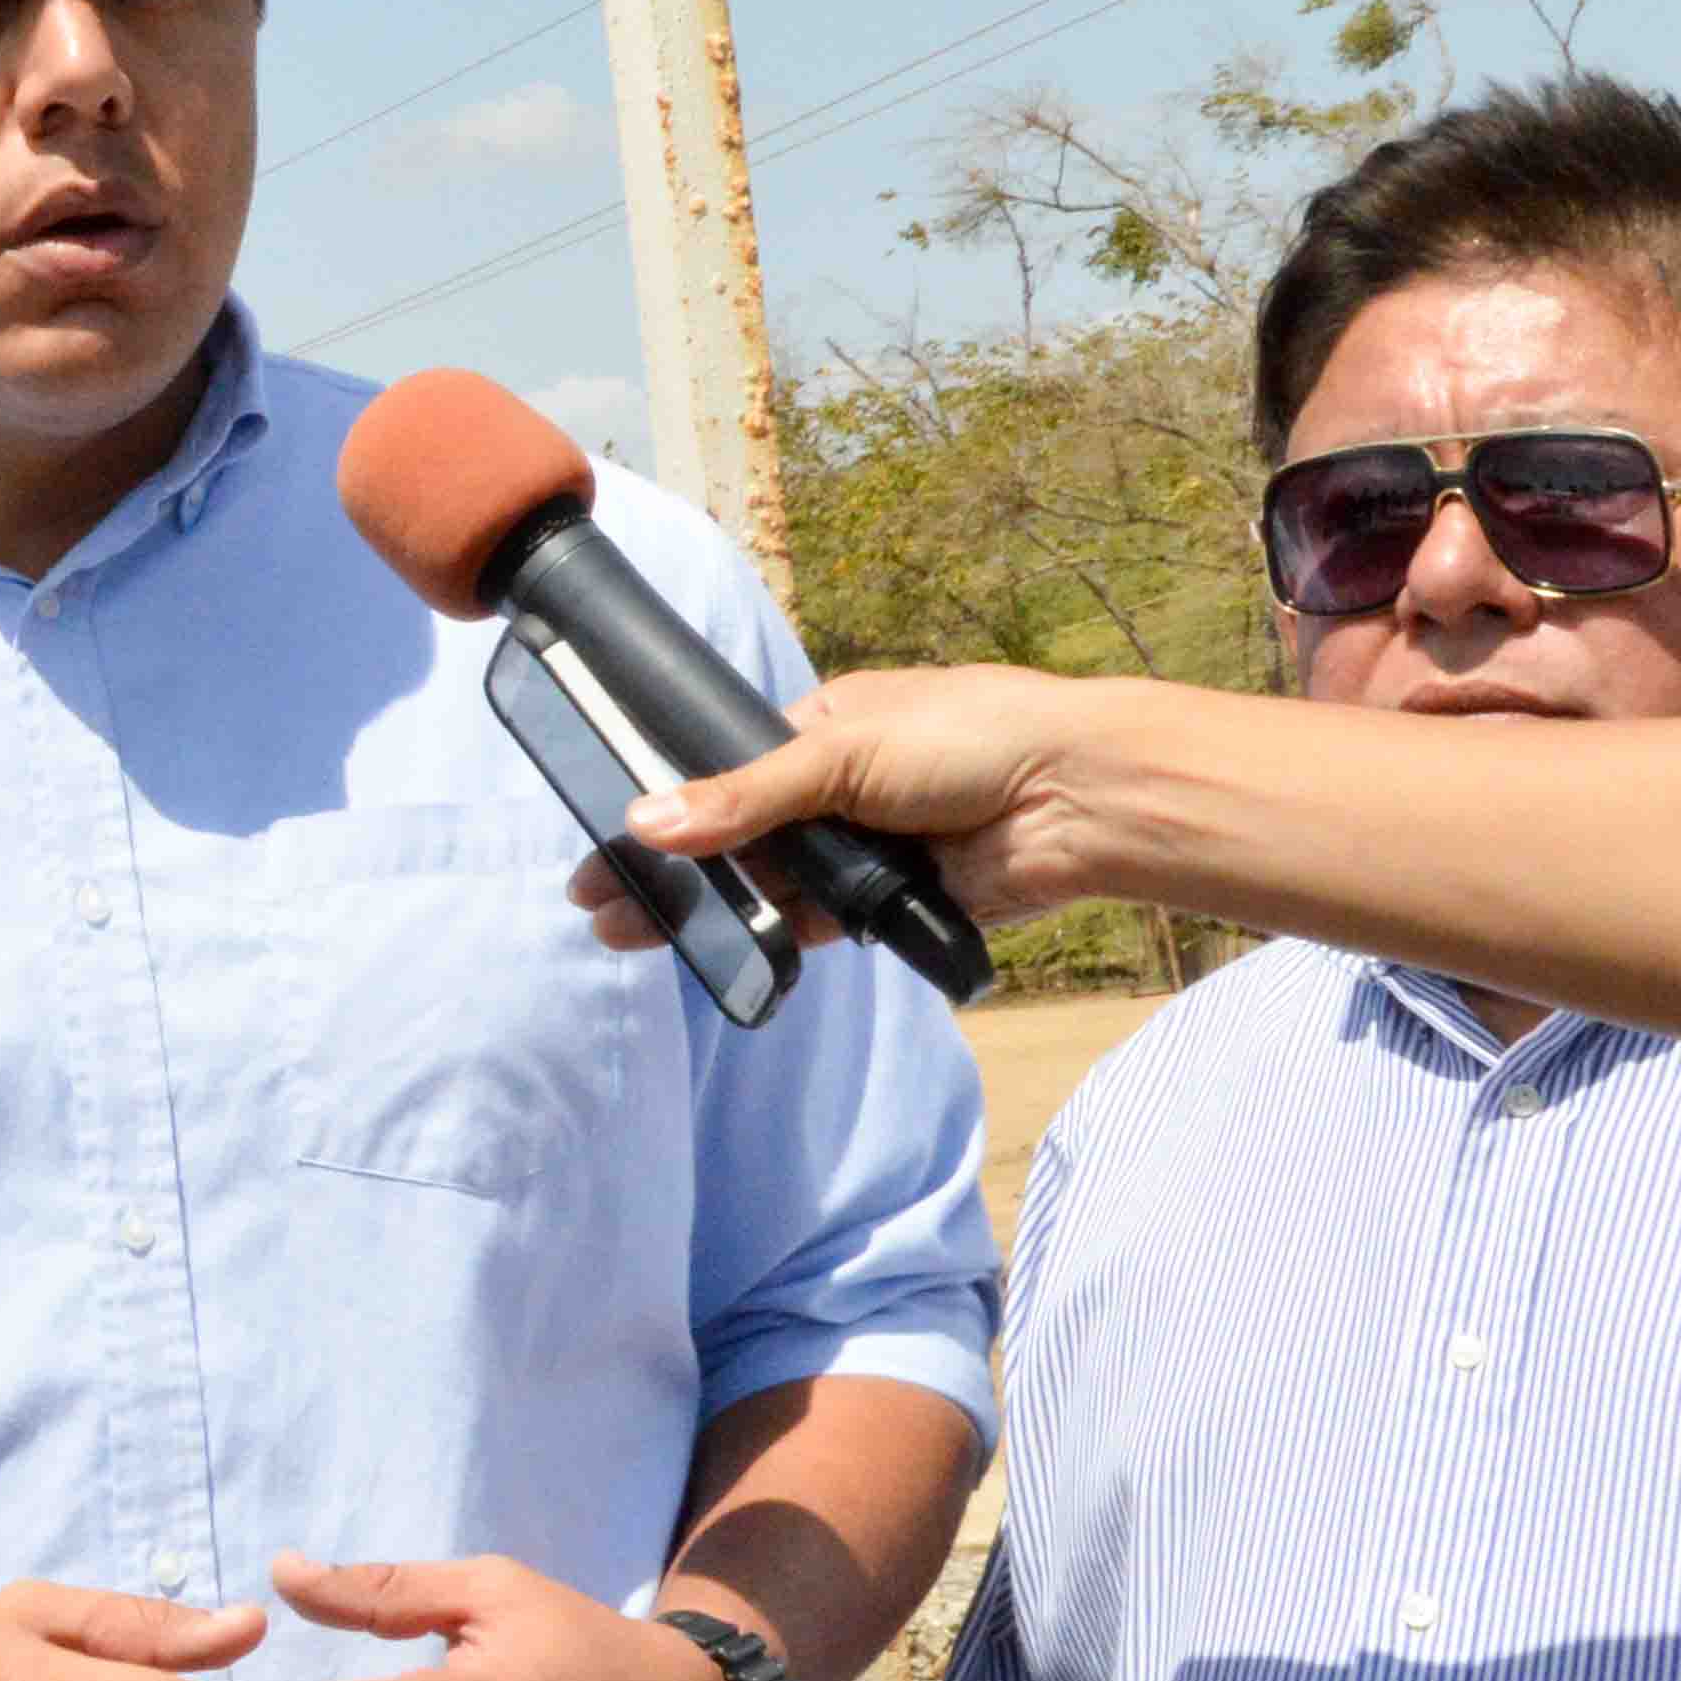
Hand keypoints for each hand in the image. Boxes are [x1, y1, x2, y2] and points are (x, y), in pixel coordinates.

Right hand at [569, 664, 1104, 952]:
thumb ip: (742, 798)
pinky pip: (819, 925)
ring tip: (636, 933)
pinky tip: (718, 950)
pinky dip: (773, 937)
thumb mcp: (839, 752)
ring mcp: (863, 848)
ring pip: (771, 885)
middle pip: (736, 837)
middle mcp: (837, 790)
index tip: (608, 844)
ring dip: (709, 909)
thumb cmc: (970, 736)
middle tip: (599, 905)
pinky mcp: (892, 903)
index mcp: (820, 730)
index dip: (664, 808)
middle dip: (669, 870)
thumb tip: (644, 820)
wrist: (1081, 796)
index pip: (723, 772)